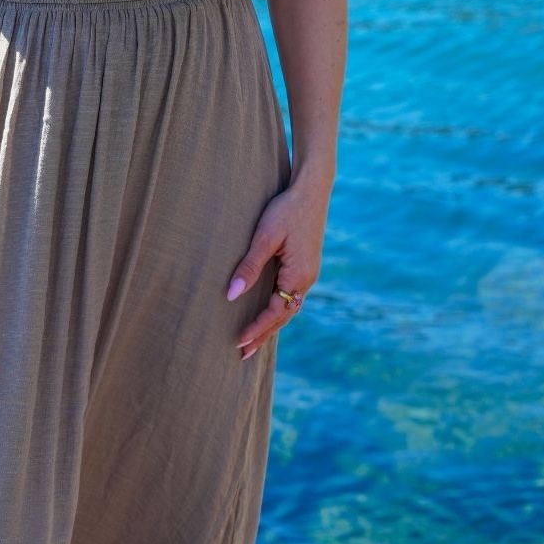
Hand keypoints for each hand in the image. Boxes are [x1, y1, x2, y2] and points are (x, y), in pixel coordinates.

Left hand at [226, 174, 328, 359]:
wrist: (312, 189)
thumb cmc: (286, 209)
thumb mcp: (264, 237)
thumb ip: (249, 267)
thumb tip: (232, 296)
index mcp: (299, 275)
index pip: (275, 312)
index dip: (256, 328)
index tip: (238, 342)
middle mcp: (307, 279)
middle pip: (284, 316)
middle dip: (263, 335)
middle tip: (242, 355)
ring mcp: (308, 273)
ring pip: (288, 307)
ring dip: (271, 325)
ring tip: (252, 341)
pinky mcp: (305, 265)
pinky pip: (291, 296)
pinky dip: (278, 310)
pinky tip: (267, 314)